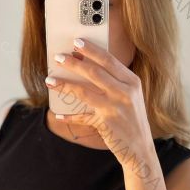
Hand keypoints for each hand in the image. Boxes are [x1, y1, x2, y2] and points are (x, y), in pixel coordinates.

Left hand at [44, 39, 152, 169]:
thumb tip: (85, 67)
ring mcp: (114, 108)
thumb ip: (114, 82)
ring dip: (64, 85)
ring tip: (50, 80)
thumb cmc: (132, 118)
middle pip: (94, 73)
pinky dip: (69, 116)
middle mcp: (124, 93)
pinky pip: (82, 117)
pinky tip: (58, 114)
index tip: (77, 42)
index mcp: (132, 82)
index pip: (109, 60)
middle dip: (73, 63)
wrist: (140, 147)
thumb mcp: (130, 96)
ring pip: (83, 92)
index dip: (91, 50)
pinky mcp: (105, 124)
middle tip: (58, 57)